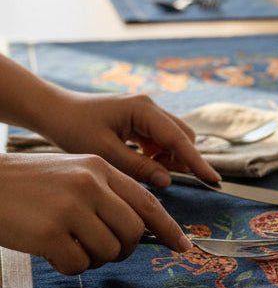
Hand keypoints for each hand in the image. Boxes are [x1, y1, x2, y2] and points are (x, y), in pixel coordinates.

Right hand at [0, 153, 191, 273]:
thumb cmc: (26, 186)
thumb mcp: (72, 174)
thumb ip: (105, 193)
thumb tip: (140, 227)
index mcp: (99, 168)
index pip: (147, 202)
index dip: (169, 228)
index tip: (184, 246)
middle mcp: (89, 184)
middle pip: (133, 231)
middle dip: (125, 249)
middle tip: (104, 252)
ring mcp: (70, 207)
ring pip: (109, 250)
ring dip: (94, 259)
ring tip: (70, 248)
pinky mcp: (48, 232)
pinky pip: (79, 264)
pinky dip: (69, 266)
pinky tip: (51, 253)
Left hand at [37, 92, 220, 186]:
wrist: (53, 111)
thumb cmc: (73, 128)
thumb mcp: (105, 152)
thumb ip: (139, 167)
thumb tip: (168, 180)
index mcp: (143, 109)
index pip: (178, 138)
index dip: (197, 161)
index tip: (213, 180)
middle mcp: (150, 107)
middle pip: (182, 136)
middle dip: (181, 159)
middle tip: (164, 178)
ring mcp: (147, 112)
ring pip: (173, 138)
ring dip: (169, 157)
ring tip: (149, 171)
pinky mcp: (141, 119)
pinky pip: (161, 139)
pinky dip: (158, 154)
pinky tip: (142, 163)